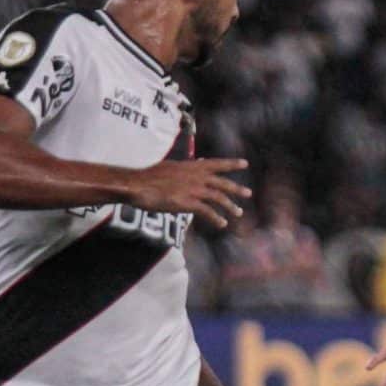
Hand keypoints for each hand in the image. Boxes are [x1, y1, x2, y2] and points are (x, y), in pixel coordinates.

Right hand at [126, 158, 251, 228]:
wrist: (137, 184)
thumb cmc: (149, 176)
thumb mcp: (171, 167)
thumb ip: (186, 168)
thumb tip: (197, 162)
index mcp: (191, 166)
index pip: (215, 163)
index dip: (231, 163)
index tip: (245, 163)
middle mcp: (196, 176)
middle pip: (222, 183)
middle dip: (236, 189)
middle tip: (248, 193)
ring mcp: (193, 190)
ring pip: (218, 198)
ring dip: (230, 206)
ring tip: (238, 213)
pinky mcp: (187, 203)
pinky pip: (207, 212)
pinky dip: (216, 218)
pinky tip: (222, 224)